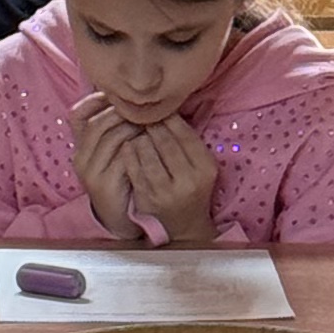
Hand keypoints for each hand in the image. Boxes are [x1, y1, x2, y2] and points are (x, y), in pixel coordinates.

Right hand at [67, 93, 146, 241]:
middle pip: (98, 123)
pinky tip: (151, 143)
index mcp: (80, 147)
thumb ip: (116, 129)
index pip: (77, 114)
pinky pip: (122, 158)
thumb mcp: (114, 152)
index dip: (96, 100)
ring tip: (151, 122)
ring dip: (133, 127)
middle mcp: (80, 158)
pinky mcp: (104, 185)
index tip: (120, 94)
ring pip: (111, 138)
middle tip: (145, 107)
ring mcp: (90, 173)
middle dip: (123, 112)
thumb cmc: (121, 179)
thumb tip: (129, 98)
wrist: (120, 216)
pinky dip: (138, 147)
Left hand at [117, 110, 219, 245]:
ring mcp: (166, 191)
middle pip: (164, 140)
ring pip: (146, 151)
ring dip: (138, 137)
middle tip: (143, 116)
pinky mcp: (146, 198)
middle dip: (152, 125)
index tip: (160, 111)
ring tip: (136, 131)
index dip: (170, 118)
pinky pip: (133, 167)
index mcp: (205, 168)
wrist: (183, 227)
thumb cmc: (192, 189)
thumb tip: (174, 105)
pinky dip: (129, 153)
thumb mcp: (201, 166)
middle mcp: (188, 180)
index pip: (185, 134)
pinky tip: (128, 146)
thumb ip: (190, 139)